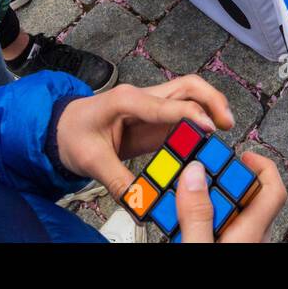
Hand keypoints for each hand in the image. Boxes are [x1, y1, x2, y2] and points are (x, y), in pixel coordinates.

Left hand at [55, 76, 234, 197]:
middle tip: (226, 122)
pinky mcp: (155, 120)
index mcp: (126, 101)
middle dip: (211, 98)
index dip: (191, 115)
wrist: (61, 129)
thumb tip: (142, 202)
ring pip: (189, 95)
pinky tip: (209, 138)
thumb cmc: (72, 134)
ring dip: (210, 106)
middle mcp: (142, 97)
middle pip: (187, 86)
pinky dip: (200, 122)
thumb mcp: (91, 161)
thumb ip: (119, 181)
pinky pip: (183, 115)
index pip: (166, 104)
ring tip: (225, 127)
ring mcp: (151, 107)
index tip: (210, 129)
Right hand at [175, 151, 286, 242]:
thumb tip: (195, 173)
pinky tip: (184, 225)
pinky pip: (223, 230)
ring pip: (233, 214)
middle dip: (221, 180)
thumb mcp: (197, 246)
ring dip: (210, 201)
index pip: (272, 188)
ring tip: (184, 198)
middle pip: (247, 197)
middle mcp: (253, 239)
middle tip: (198, 172)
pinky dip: (206, 220)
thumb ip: (197, 214)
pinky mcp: (230, 250)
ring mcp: (244, 245)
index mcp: (251, 233)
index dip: (260, 164)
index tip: (241, 154)